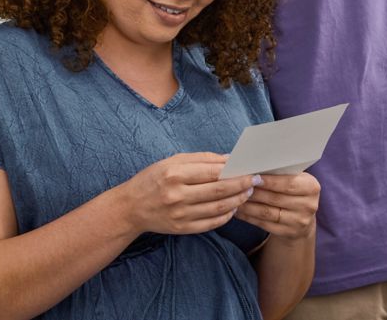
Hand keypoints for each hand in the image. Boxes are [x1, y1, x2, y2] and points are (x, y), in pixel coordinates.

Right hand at [116, 153, 254, 234]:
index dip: (235, 171)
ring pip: (218, 208)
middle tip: (256, 181)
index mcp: (175, 174)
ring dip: (237, 200)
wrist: (130, 207)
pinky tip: (233, 208)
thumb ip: (202, 159)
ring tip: (247, 193)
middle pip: (219, 191)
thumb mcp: (173, 161)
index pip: (213, 172)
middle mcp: (177, 195)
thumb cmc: (153, 179)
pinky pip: (211, 223)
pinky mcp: (181, 229)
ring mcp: (180, 214)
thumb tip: (229, 159)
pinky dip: (226, 216)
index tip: (250, 168)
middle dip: (242, 185)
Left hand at [236, 172, 319, 239]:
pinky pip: (263, 224)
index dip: (269, 181)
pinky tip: (238, 211)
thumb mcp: (295, 180)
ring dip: (248, 205)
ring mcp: (299, 221)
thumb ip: (281, 174)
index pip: (288, 183)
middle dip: (255, 192)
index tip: (252, 176)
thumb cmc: (293, 192)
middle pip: (276, 198)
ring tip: (235, 198)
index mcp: (312, 187)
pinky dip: (249, 217)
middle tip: (238, 186)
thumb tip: (254, 168)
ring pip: (267, 212)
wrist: (301, 219)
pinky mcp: (288, 233)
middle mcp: (309, 205)